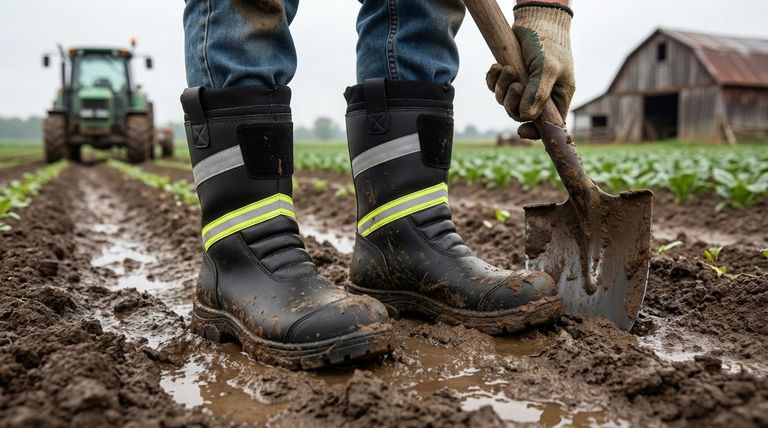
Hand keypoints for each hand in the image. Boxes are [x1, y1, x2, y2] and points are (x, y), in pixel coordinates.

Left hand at [486, 2, 574, 138]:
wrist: (536, 19)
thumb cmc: (548, 42)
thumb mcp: (548, 68)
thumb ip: (538, 93)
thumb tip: (526, 116)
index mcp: (558, 97)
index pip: (548, 125)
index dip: (535, 132)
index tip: (521, 131)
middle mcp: (542, 94)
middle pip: (520, 114)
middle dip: (512, 102)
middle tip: (515, 84)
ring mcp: (525, 85)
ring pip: (506, 101)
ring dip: (502, 87)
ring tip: (507, 68)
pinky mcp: (511, 75)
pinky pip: (496, 87)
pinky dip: (493, 79)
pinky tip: (496, 66)